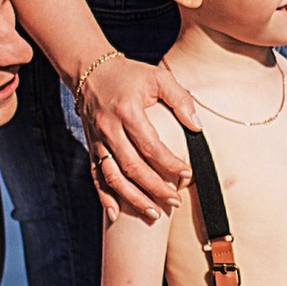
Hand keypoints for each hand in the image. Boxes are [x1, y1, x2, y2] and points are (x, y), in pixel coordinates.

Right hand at [78, 53, 199, 221]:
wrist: (90, 71)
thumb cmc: (129, 75)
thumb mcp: (157, 77)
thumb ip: (180, 98)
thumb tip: (197, 126)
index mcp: (127, 111)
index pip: (150, 145)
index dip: (170, 163)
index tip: (187, 174)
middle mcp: (109, 128)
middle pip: (132, 166)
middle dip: (155, 188)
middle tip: (174, 201)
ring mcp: (97, 140)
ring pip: (113, 177)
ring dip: (132, 198)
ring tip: (152, 213)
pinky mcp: (91, 147)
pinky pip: (96, 176)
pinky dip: (104, 197)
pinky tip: (116, 214)